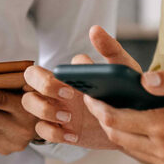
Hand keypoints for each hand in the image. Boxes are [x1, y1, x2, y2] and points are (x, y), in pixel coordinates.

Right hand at [20, 26, 139, 148]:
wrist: (135, 124)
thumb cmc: (125, 91)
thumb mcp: (122, 68)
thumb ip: (109, 48)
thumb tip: (94, 29)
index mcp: (69, 73)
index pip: (47, 67)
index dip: (57, 76)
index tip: (75, 86)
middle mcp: (57, 88)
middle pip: (29, 78)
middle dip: (43, 85)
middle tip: (68, 95)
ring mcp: (56, 108)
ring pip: (29, 102)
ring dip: (44, 110)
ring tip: (69, 117)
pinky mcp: (60, 129)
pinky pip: (41, 130)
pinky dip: (53, 133)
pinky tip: (73, 135)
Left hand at [83, 68, 163, 163]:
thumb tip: (141, 80)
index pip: (119, 119)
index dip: (100, 107)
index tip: (89, 95)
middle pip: (119, 136)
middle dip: (104, 119)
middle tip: (95, 102)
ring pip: (130, 150)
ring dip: (118, 132)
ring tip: (110, 112)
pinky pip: (145, 158)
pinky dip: (135, 143)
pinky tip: (134, 126)